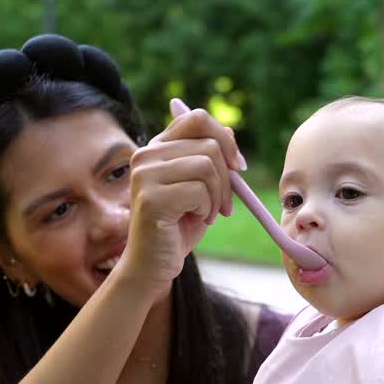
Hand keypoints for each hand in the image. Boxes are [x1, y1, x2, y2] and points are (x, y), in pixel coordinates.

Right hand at [122, 101, 243, 291]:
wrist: (153, 264)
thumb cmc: (178, 226)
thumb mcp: (200, 187)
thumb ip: (210, 158)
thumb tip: (228, 131)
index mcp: (157, 147)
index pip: (196, 118)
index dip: (225, 140)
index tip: (238, 166)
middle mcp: (146, 155)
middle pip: (209, 145)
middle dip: (228, 178)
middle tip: (224, 205)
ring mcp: (145, 175)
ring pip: (207, 166)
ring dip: (218, 196)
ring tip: (208, 214)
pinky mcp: (151, 198)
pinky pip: (199, 191)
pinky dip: (207, 209)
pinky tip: (197, 221)